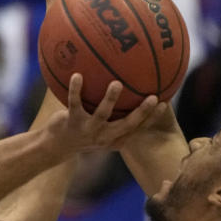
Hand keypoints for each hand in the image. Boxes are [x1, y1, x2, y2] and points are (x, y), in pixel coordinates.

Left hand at [47, 74, 164, 153]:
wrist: (56, 146)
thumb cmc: (84, 130)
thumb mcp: (101, 125)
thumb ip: (116, 112)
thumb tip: (129, 83)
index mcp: (115, 139)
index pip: (138, 129)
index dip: (152, 118)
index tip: (164, 102)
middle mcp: (104, 137)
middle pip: (127, 125)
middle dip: (142, 112)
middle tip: (152, 97)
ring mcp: (88, 131)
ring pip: (102, 115)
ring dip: (110, 100)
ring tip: (117, 84)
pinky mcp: (72, 123)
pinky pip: (75, 103)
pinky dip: (75, 89)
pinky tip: (77, 75)